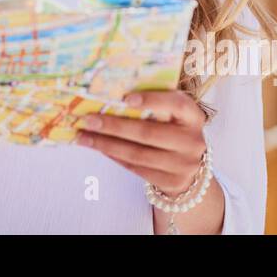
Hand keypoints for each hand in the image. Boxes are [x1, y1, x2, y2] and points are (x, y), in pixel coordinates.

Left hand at [75, 90, 207, 195]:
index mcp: (193, 116)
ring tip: (84, 137)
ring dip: (106, 144)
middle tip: (88, 119)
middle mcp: (193, 141)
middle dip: (114, 126)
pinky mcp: (171, 182)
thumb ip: (153, 102)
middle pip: (149, 133)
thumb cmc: (174, 129)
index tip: (125, 98)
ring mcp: (184, 164)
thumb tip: (111, 94)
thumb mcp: (172, 113)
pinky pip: (136, 168)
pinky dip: (114, 156)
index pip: (176, 105)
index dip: (152, 101)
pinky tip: (98, 147)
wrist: (191, 167)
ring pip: (138, 154)